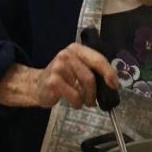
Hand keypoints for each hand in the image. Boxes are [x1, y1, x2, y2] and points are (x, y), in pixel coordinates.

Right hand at [0, 43, 118, 108]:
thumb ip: (92, 70)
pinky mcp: (53, 80)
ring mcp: (59, 66)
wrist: (37, 85)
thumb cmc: (62, 78)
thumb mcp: (77, 68)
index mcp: (77, 49)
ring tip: (84, 102)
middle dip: (95, 92)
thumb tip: (112, 82)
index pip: (98, 59)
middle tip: (94, 100)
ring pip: (84, 87)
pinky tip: (74, 102)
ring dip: (87, 98)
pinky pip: (74, 96)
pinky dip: (77, 103)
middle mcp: (67, 54)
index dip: (109, 73)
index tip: (114, 85)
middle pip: (91, 76)